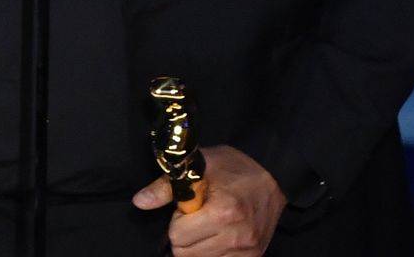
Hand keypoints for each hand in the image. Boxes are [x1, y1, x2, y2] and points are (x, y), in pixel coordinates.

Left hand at [133, 144, 283, 256]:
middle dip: (184, 238)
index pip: (177, 236)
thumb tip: (139, 202)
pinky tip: (217, 239)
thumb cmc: (234, 168)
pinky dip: (213, 255)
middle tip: (196, 219)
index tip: (188, 208)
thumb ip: (167, 186)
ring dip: (198, 249)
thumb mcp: (200, 166)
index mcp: (222, 213)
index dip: (177, 221)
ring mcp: (246, 251)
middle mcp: (236, 237)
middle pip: (186, 254)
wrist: (274, 176)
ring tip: (208, 227)